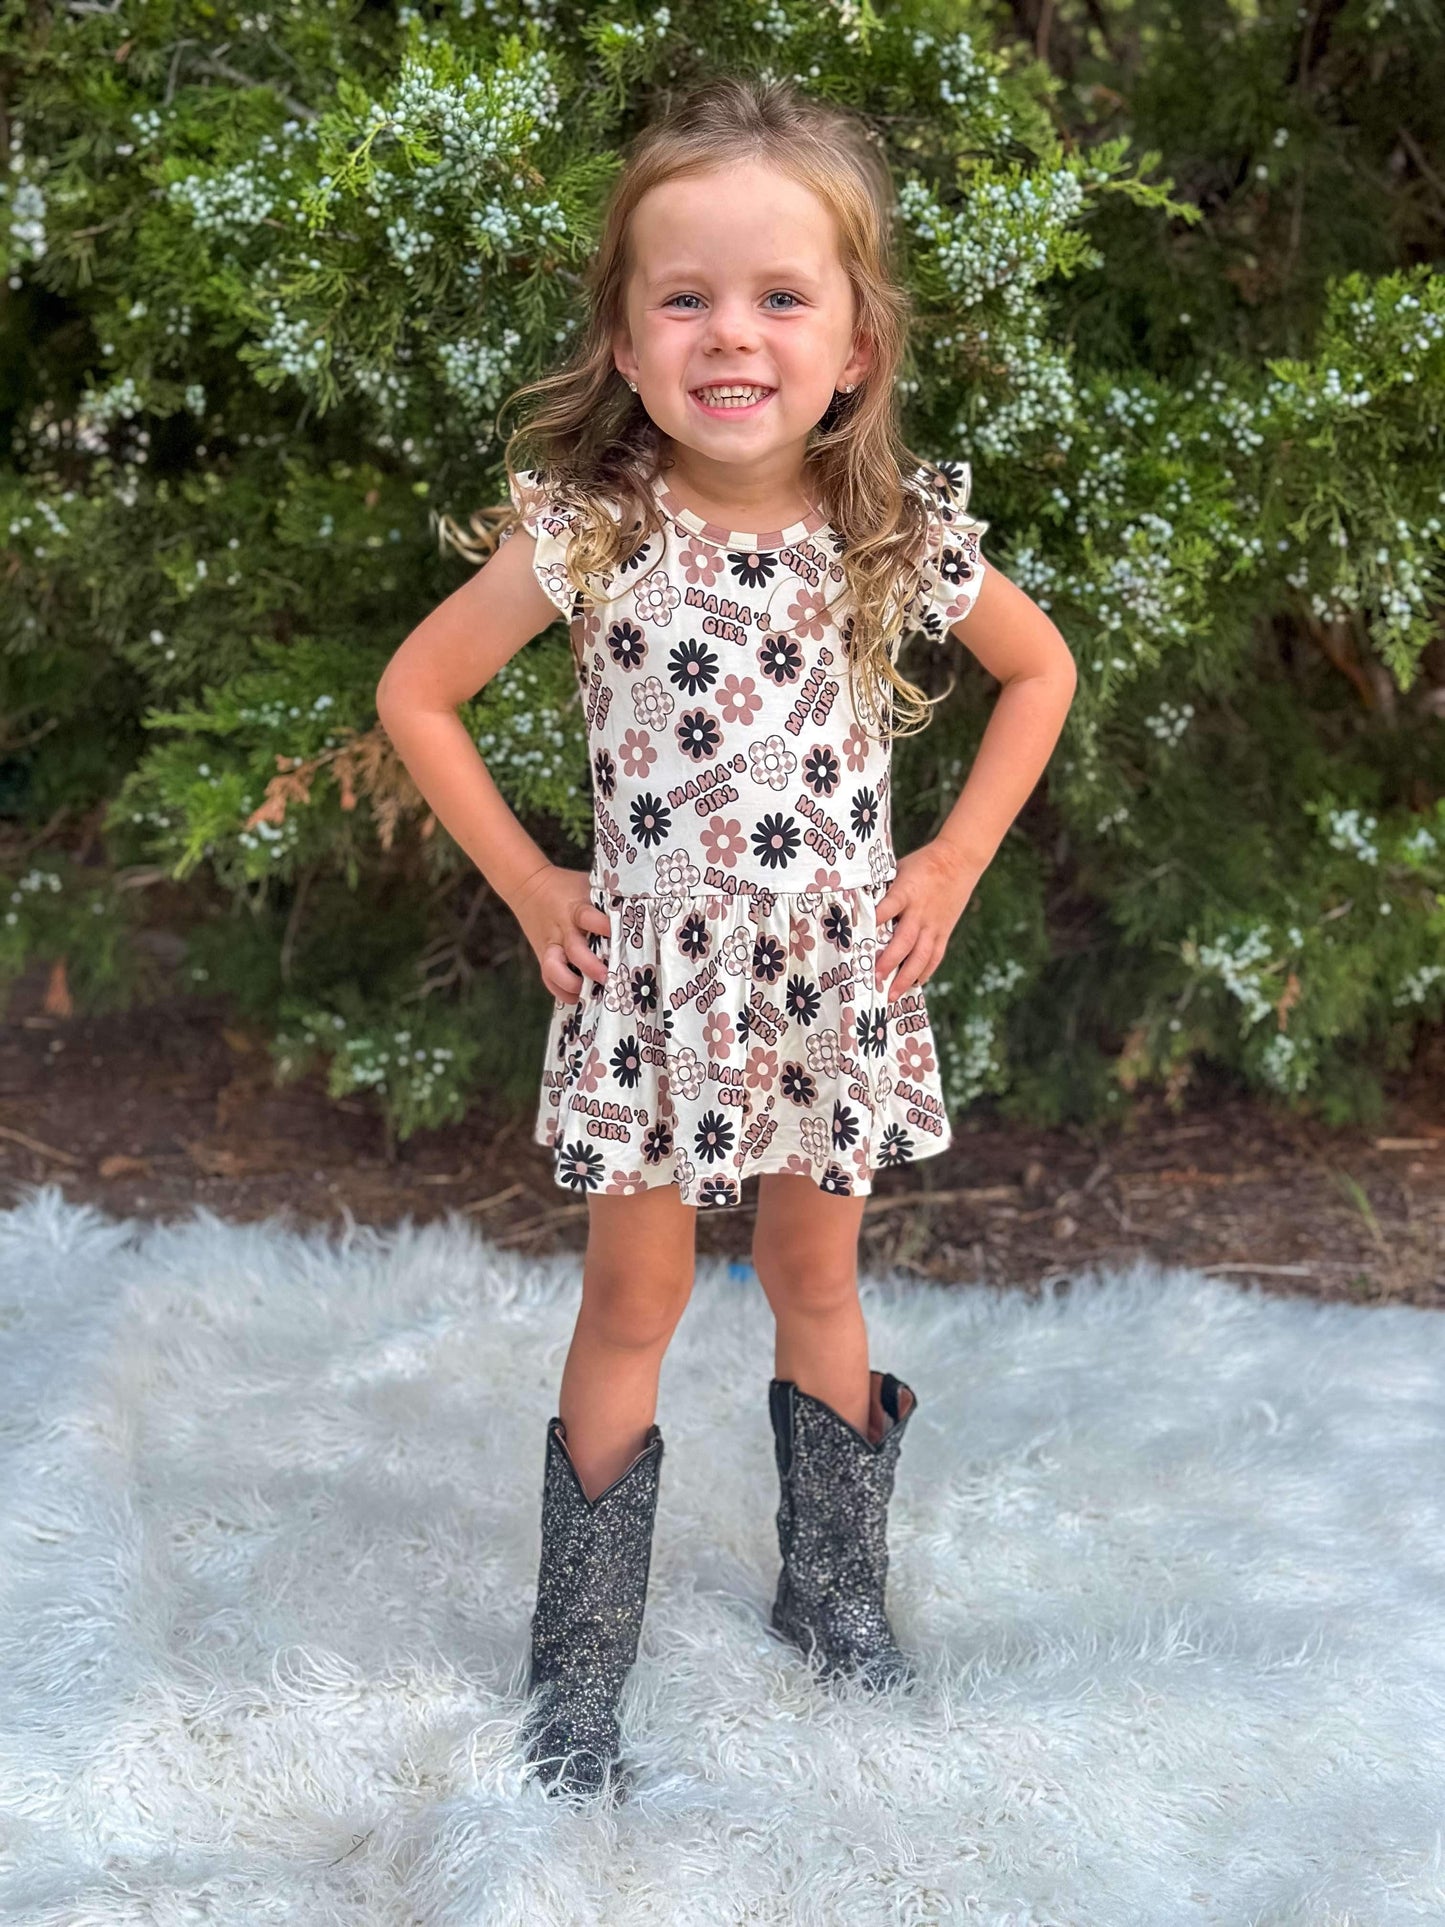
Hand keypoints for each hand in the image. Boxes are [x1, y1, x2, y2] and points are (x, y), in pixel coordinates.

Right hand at [511, 863, 611, 1002]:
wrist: (529, 887)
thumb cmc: (569, 887)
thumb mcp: (589, 886)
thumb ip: (610, 900)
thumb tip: (644, 911)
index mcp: (576, 909)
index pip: (588, 917)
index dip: (602, 926)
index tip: (617, 934)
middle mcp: (563, 930)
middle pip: (575, 950)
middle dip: (591, 966)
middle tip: (608, 976)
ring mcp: (552, 946)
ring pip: (554, 970)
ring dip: (572, 984)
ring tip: (591, 993)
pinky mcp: (544, 957)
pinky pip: (549, 979)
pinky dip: (562, 991)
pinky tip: (578, 998)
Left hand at [871, 841, 980, 999]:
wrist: (959, 859)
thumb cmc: (922, 864)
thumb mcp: (898, 870)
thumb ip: (883, 890)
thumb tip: (856, 905)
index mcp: (905, 892)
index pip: (888, 908)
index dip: (874, 921)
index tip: (858, 938)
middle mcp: (919, 912)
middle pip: (904, 941)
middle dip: (889, 962)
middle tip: (874, 979)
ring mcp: (934, 924)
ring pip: (921, 955)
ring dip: (906, 977)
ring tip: (892, 994)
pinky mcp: (944, 930)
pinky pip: (935, 955)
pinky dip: (925, 972)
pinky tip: (915, 984)